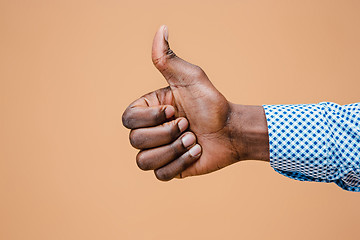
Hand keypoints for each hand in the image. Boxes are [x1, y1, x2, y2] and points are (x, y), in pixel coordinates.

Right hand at [122, 25, 268, 180]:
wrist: (231, 129)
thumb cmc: (211, 103)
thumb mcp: (191, 78)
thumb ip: (169, 58)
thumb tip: (161, 28)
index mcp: (148, 110)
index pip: (128, 120)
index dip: (151, 118)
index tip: (175, 109)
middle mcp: (149, 131)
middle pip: (135, 141)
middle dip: (167, 134)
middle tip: (188, 125)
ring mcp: (158, 151)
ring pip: (144, 161)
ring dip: (174, 149)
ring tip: (193, 139)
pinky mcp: (169, 169)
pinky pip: (161, 175)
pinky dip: (181, 163)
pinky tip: (196, 152)